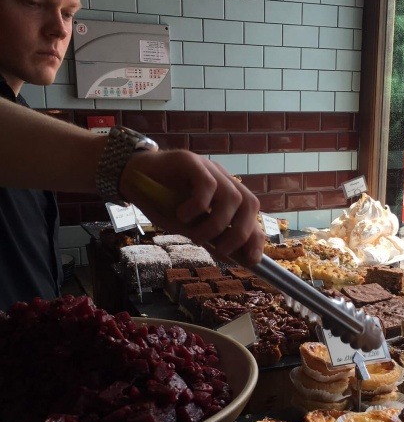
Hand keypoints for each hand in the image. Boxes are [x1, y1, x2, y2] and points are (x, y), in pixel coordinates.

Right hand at [120, 149, 264, 265]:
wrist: (131, 177)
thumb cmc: (160, 202)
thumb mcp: (187, 226)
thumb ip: (209, 238)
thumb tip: (230, 258)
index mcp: (225, 194)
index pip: (251, 214)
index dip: (255, 237)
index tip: (251, 260)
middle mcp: (222, 180)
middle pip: (249, 204)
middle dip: (240, 233)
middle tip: (221, 250)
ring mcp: (208, 169)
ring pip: (232, 197)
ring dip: (217, 224)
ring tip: (196, 236)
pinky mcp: (192, 162)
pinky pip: (207, 184)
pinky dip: (198, 206)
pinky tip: (182, 215)